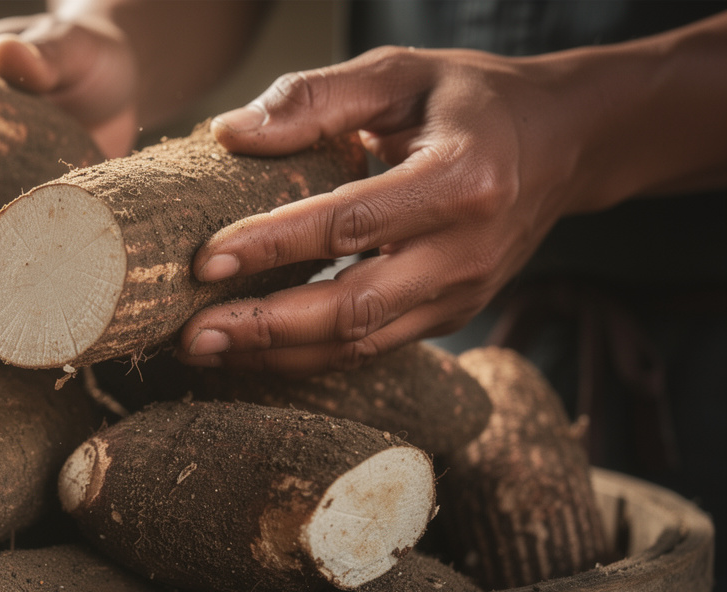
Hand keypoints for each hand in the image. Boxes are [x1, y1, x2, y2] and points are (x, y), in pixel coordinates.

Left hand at [176, 45, 586, 376]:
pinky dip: (307, 355)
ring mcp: (463, 294)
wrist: (565, 143)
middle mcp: (467, 250)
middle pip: (355, 307)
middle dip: (266, 327)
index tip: (204, 260)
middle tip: (191, 335)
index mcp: (461, 178)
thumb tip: (229, 133)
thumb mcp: (400, 72)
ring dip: (277, 355)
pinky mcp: (450, 317)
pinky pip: (372, 347)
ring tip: (204, 351)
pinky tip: (252, 349)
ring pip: (360, 343)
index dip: (274, 246)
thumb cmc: (471, 99)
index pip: (351, 223)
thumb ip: (315, 98)